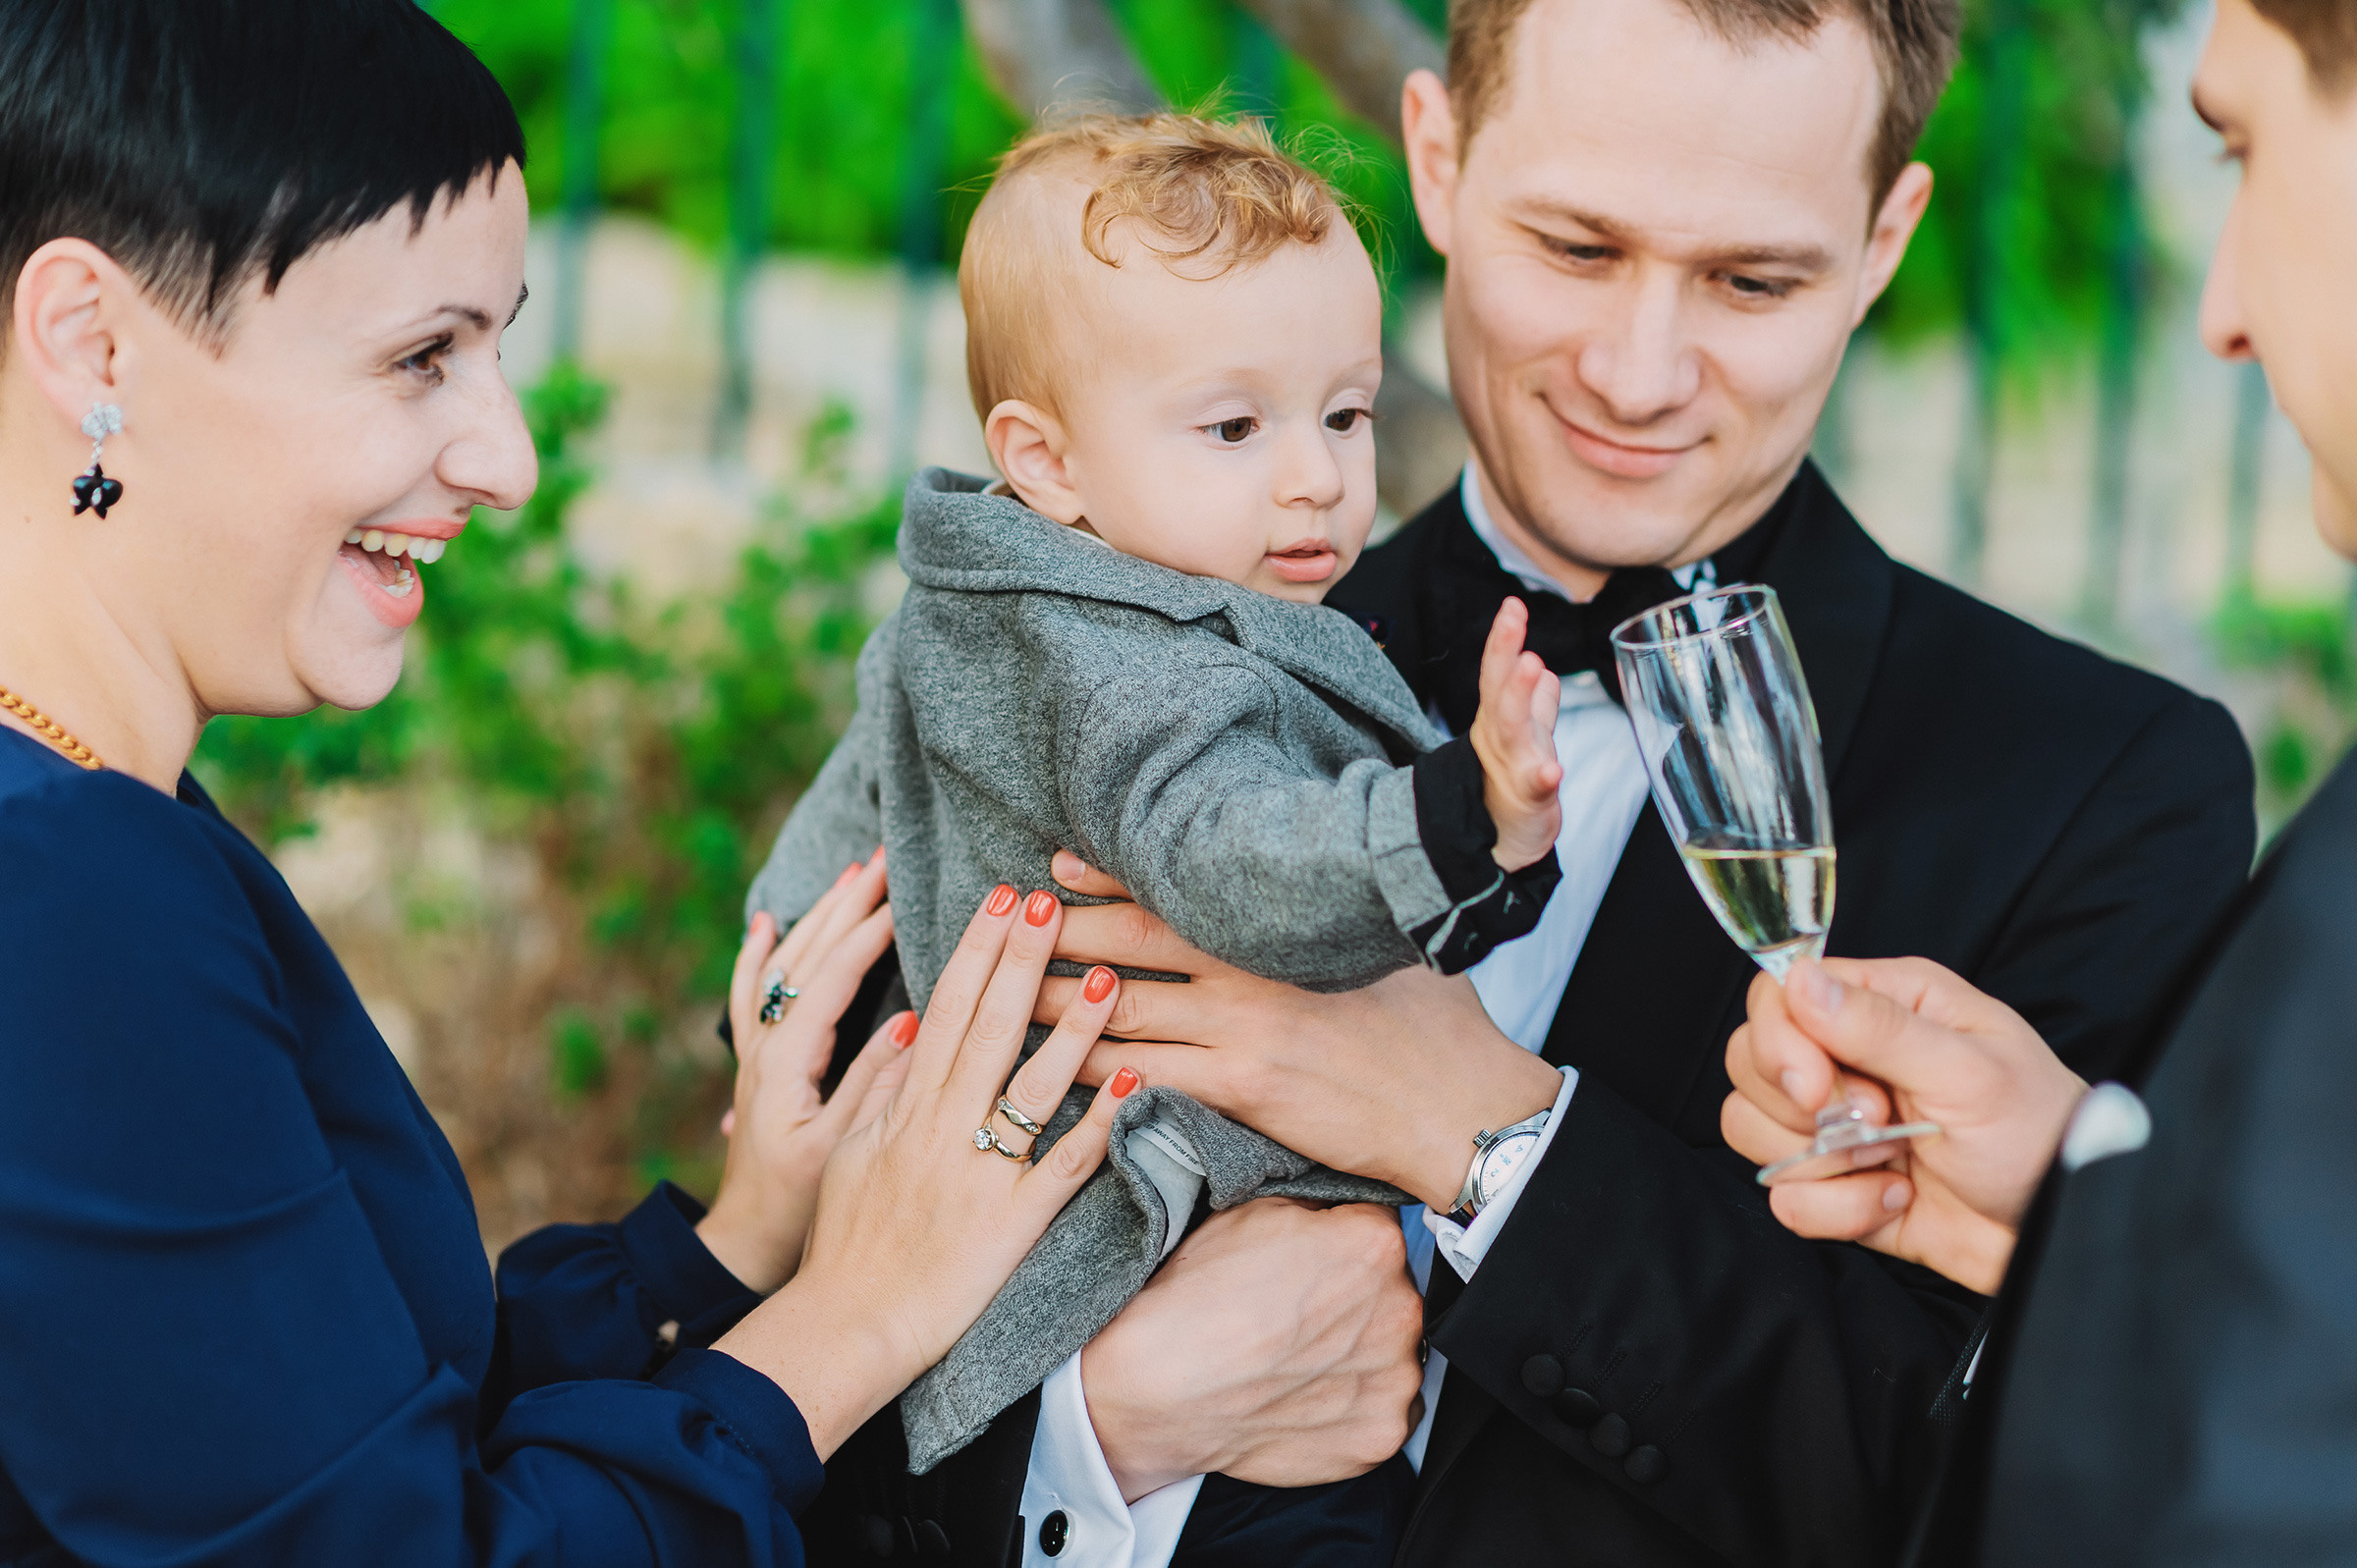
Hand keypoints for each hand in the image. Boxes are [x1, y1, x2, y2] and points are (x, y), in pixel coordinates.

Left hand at [697, 852, 909, 1294]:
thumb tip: (910, 1023)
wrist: (742, 1244)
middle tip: (883, 859)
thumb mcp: (840, 1152)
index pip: (829, 981)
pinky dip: (760, 952)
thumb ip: (873, 1088)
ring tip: (851, 873)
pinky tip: (766, 923)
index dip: (867, 935)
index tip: (906, 896)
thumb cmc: (794, 1210)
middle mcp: (764, 1049)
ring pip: (782, 964)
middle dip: (844, 905)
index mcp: (785, 1066)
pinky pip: (753, 992)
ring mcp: (756, 1053)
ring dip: (818, 916)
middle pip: (803, 957)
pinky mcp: (757, 1064)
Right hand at [715, 884, 1134, 1458]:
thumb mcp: (851, 1151)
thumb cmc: (845, 1243)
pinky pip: (1064, 1166)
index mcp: (907, 1109)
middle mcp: (944, 1129)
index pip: (948, 1009)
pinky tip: (1136, 1084)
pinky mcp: (1012, 1222)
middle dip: (1022, 958)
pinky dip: (1098, 1124)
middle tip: (1051, 900)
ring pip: (1032, 1086)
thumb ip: (884, 1090)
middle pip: (989, 1028)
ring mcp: (981, 1174)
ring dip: (1072, 1028)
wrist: (847, 1324)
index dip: (978, 950)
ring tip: (1108, 974)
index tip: (1003, 899)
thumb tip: (911, 1027)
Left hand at [1039, 854, 1561, 1209]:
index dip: (1110, 875)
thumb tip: (1311, 880)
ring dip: (1054, 1003)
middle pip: (1129, 943)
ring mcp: (1240, 1031)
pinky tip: (1052, 1073)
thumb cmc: (1437, 1025)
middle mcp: (1249, 971)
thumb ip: (1332, 919)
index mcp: (1279, 929)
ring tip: (1001, 994)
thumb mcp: (1389, 944)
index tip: (1057, 863)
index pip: (1177, 891)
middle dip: (1062, 931)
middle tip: (1006, 920)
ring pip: (1120, 1010)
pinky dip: (1093, 1074)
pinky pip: (1145, 1079)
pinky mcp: (1240, 1089)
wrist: (1463, 1106)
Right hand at [1081, 1198, 1424, 1500]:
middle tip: (1298, 1317)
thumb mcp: (1253, 1210)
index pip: (1377, 1231)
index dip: (1338, 1245)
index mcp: (1376, 1244)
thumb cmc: (1197, 1299)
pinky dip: (1352, 1406)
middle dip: (1354, 1301)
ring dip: (1358, 1355)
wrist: (1161, 1386)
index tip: (1310, 1265)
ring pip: (1389, 1355)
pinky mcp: (1381, 1435)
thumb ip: (1315, 1206)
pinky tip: (1305, 1397)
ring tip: (1297, 1361)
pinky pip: (1383, 1411)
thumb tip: (1334, 1209)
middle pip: (1390, 1294)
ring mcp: (1396, 1380)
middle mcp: (1401, 1309)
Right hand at [1467, 596, 1562, 871]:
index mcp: (1499, 720)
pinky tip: (1553, 768)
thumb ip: (1536, 704)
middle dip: (1504, 655)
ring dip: (1521, 698)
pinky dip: (1543, 777)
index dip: (1503, 639)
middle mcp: (1502, 739)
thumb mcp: (1526, 738)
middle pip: (1499, 693)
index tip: (1512, 605)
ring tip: (1535, 667)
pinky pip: (1536, 788)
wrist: (1497, 844)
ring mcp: (1513, 769)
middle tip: (1513, 618)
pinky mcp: (1529, 803)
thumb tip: (1546, 671)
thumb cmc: (1511, 787)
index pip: (1498, 672)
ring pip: (1513, 730)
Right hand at [1720, 957, 2087, 1294]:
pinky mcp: (1836, 1184)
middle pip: (1750, 1062)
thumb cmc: (2040, 1133)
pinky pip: (1786, 1196)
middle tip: (1877, 1125)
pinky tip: (1894, 1200)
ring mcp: (1838, 1124)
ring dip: (1822, 1163)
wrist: (2062, 1231)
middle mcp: (1851, 1056)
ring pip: (1752, 1130)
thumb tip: (1800, 980)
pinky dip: (1837, 1210)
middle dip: (1802, 1110)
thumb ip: (1880, 1027)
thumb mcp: (1970, 1071)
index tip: (1817, 1088)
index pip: (1776, 997)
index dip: (1780, 1043)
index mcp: (1886, 1005)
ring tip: (1892, 1165)